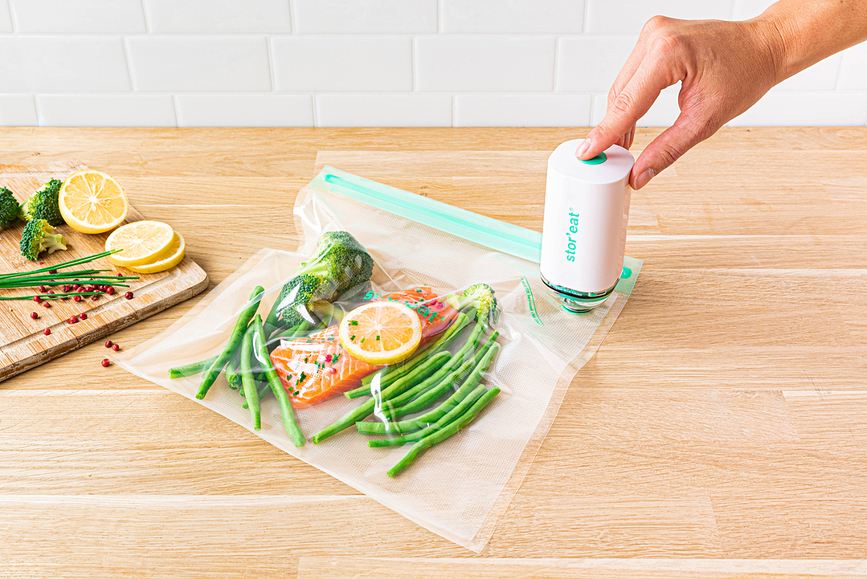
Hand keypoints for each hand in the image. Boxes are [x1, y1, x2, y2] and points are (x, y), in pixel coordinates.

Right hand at [576, 16, 783, 188]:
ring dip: (621, 115)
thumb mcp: (705, 120)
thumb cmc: (745, 74)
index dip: (605, 133)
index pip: (627, 103)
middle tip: (608, 159)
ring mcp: (653, 32)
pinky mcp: (653, 36)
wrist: (763, 46)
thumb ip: (667, 150)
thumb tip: (639, 174)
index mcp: (669, 53)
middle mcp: (656, 36)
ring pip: (622, 85)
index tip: (586, 153)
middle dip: (613, 128)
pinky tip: (630, 122)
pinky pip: (631, 74)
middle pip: (619, 94)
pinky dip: (630, 98)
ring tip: (622, 145)